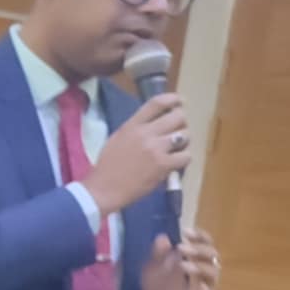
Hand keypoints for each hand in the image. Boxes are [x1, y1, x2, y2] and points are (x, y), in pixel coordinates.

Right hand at [84, 93, 189, 216]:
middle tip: (177, 130)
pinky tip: (175, 163)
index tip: (179, 102)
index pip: (157, 103)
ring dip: (183, 142)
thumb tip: (156, 122)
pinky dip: (183, 159)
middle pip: (177, 116)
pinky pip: (186, 156)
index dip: (173, 99)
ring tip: (176, 149)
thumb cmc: (108, 166)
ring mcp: (156, 149)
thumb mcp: (117, 139)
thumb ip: (136, 128)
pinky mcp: (164, 165)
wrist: (104, 189)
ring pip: (184, 135)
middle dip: (181, 122)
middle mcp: (146, 133)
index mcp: (132, 125)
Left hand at [142, 226, 219, 289]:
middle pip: (212, 254)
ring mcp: (206, 285)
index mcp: (194, 257)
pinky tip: (199, 287)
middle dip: (198, 249)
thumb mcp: (152, 267)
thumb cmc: (157, 283)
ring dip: (199, 267)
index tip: (186, 232)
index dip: (199, 236)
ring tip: (182, 265)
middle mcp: (204, 269)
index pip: (205, 242)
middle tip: (181, 248)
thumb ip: (158, 253)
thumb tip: (162, 237)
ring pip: (213, 273)